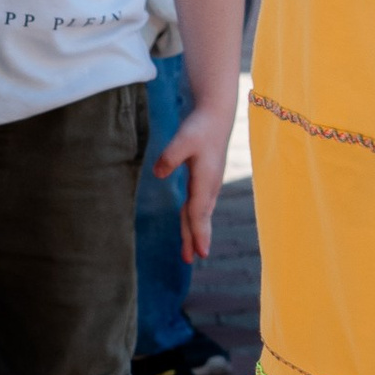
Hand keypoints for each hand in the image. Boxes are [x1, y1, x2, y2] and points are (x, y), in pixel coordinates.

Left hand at [154, 96, 230, 260]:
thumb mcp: (183, 139)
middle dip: (196, 239)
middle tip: (192, 259)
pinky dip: (195, 219)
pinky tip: (191, 224)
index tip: (201, 253)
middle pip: (199, 217)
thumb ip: (170, 156)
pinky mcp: (204, 179)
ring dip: (195, 231)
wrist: (215, 115)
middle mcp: (209, 186)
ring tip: (192, 252)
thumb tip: (158, 173)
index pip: (198, 212)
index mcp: (205, 181)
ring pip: (199, 213)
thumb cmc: (200, 127)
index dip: (198, 233)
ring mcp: (208, 184)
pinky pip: (198, 205)